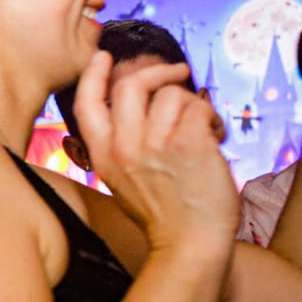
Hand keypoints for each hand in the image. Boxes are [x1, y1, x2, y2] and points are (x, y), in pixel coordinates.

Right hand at [69, 53, 237, 258]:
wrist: (189, 243)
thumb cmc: (162, 215)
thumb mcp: (122, 179)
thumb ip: (122, 144)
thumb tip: (140, 108)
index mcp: (103, 155)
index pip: (87, 102)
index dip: (94, 74)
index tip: (104, 57)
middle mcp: (123, 145)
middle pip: (131, 85)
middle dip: (157, 71)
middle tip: (177, 71)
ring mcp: (154, 143)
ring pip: (172, 94)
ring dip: (192, 105)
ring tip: (202, 128)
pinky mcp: (188, 142)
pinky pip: (199, 108)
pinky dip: (211, 119)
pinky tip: (214, 138)